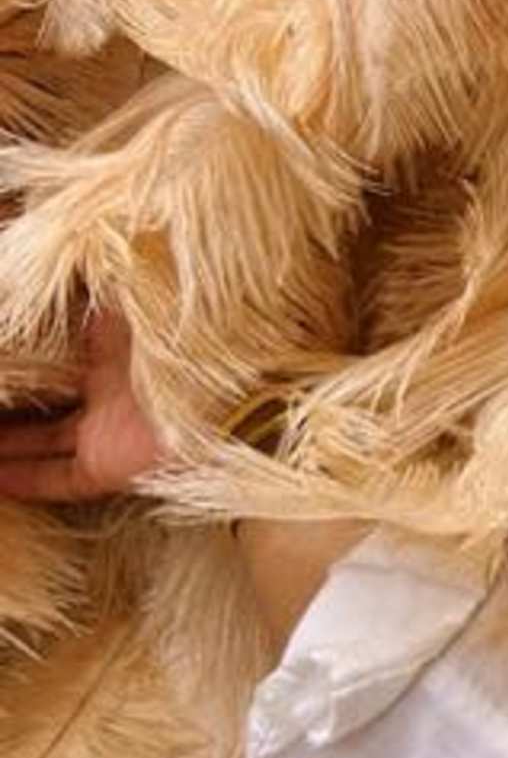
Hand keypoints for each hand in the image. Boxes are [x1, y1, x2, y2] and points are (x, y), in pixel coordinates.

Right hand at [0, 298, 173, 503]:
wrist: (234, 381)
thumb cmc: (181, 328)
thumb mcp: (128, 295)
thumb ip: (89, 290)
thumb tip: (39, 278)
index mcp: (119, 345)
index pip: (61, 355)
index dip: (25, 358)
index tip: (0, 358)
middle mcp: (113, 390)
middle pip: (47, 403)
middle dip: (9, 407)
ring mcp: (113, 432)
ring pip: (44, 443)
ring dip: (7, 446)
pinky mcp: (113, 468)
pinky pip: (59, 479)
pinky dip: (25, 479)